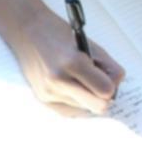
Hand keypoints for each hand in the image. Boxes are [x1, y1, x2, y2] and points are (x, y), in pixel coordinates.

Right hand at [10, 7, 126, 114]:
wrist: (26, 31)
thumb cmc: (60, 34)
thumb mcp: (90, 45)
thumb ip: (108, 67)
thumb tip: (115, 90)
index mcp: (73, 62)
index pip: (106, 90)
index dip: (112, 84)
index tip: (107, 76)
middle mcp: (58, 81)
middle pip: (98, 107)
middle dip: (103, 96)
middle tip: (98, 83)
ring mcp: (48, 92)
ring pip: (85, 109)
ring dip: (86, 96)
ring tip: (75, 77)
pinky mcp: (42, 98)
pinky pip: (70, 111)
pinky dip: (75, 101)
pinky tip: (70, 87)